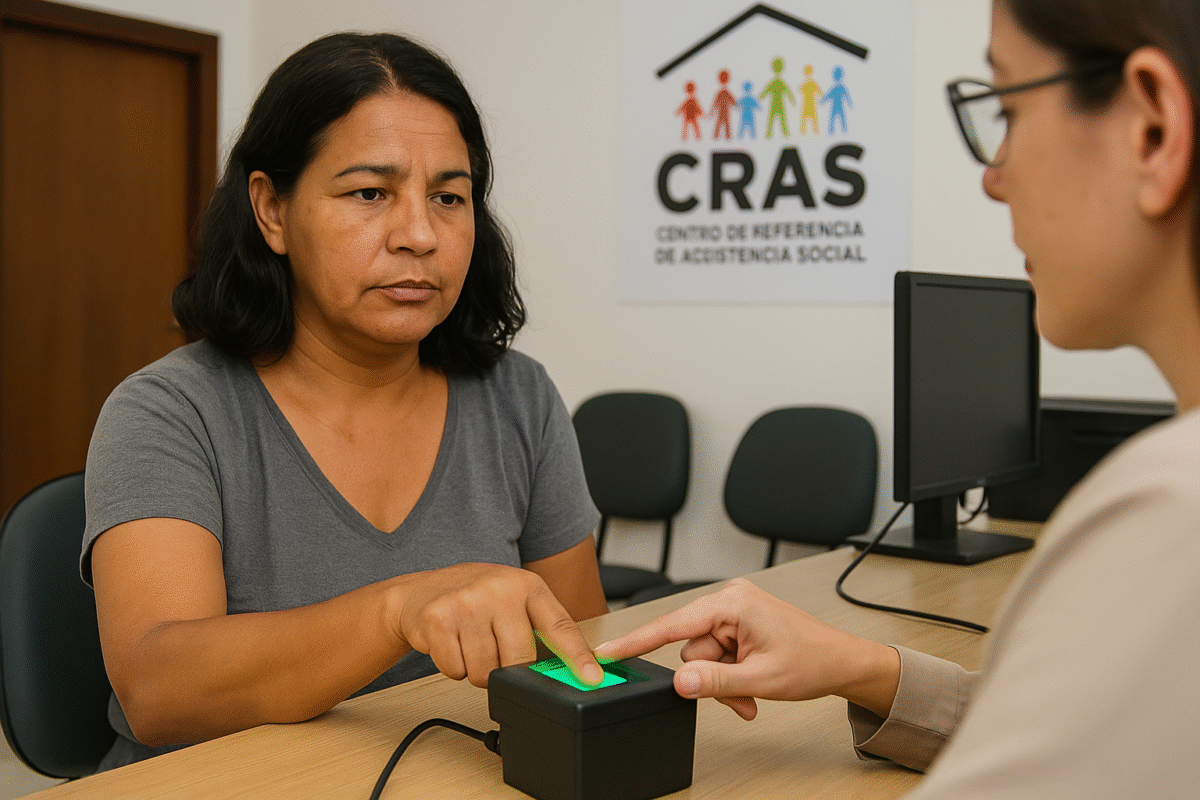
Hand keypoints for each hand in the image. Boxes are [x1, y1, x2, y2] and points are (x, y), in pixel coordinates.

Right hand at [393, 563, 603, 688]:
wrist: (419, 591)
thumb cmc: (474, 599)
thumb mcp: (514, 600)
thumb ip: (541, 629)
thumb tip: (573, 669)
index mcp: (527, 586)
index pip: (560, 627)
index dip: (578, 657)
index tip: (592, 678)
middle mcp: (500, 589)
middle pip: (519, 660)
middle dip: (506, 668)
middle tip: (494, 649)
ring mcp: (468, 602)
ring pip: (484, 672)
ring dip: (476, 669)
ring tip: (470, 642)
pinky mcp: (438, 619)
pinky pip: (456, 670)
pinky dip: (453, 666)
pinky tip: (451, 642)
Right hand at [593, 578, 898, 719]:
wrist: (842, 663)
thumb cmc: (813, 660)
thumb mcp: (760, 679)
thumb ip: (714, 681)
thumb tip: (679, 682)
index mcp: (732, 602)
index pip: (673, 624)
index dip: (638, 641)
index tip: (610, 652)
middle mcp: (730, 601)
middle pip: (690, 648)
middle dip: (710, 678)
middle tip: (738, 695)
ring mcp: (735, 613)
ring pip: (703, 658)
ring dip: (723, 682)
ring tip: (751, 692)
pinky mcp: (739, 625)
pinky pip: (718, 656)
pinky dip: (731, 676)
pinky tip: (751, 685)